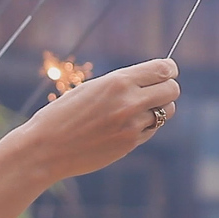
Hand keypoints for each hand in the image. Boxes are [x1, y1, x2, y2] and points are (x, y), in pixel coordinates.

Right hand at [15, 59, 179, 182]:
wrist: (46, 148)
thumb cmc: (64, 114)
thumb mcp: (92, 88)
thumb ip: (123, 84)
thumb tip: (153, 81)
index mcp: (118, 81)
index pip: (163, 69)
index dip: (169, 69)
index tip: (168, 71)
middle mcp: (129, 102)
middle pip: (172, 90)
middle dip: (168, 88)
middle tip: (157, 91)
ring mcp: (132, 126)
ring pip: (166, 112)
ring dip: (158, 109)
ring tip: (138, 109)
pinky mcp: (130, 144)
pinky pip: (152, 130)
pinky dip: (146, 126)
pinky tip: (126, 126)